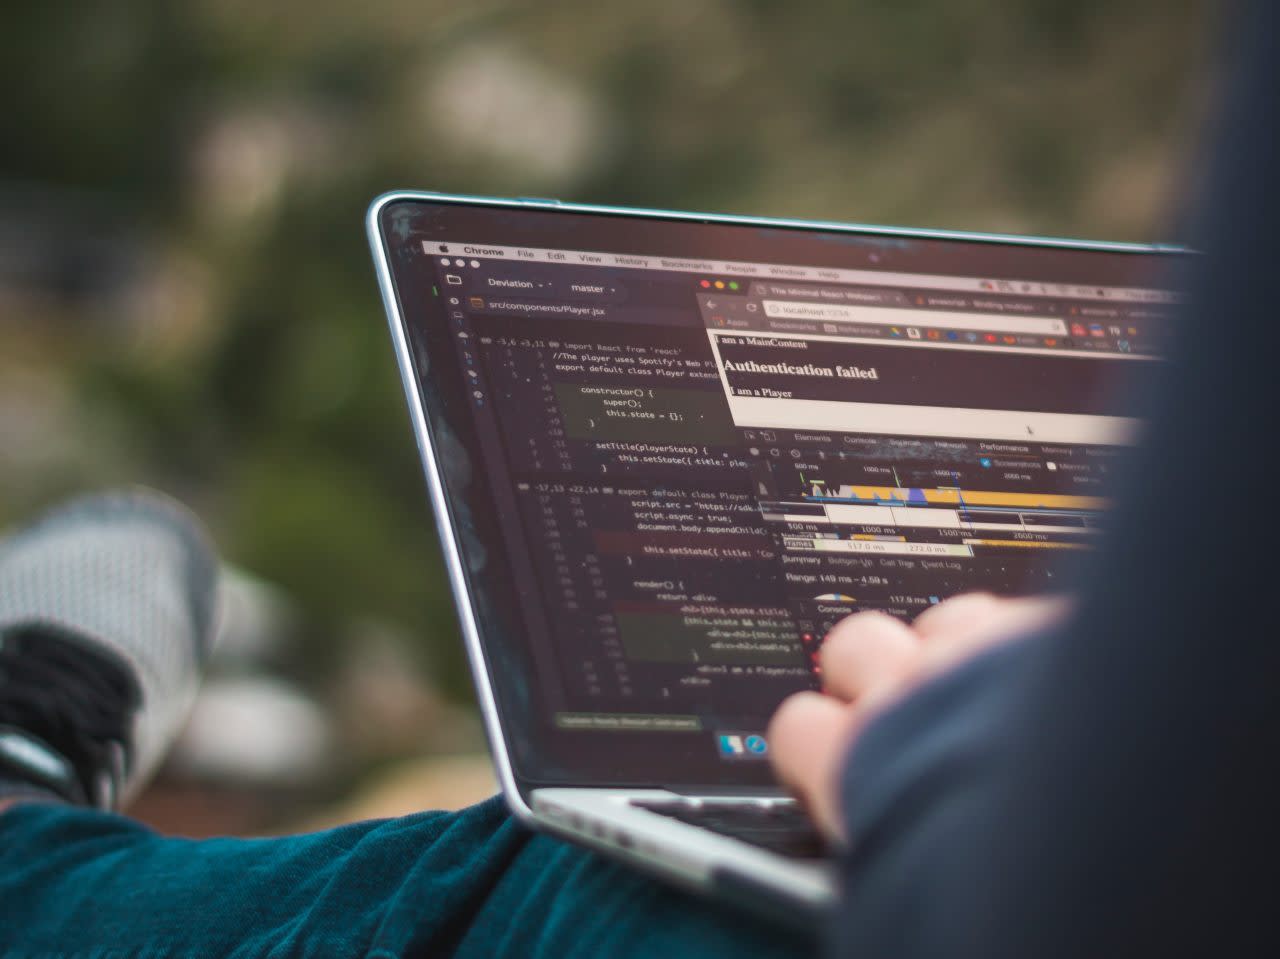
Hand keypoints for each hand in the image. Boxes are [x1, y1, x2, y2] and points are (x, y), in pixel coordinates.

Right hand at [767, 592, 1069, 841]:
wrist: (1114, 824)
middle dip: (873, 671)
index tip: (834, 753)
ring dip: (952, 649)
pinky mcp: (1041, 626)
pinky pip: (1012, 613)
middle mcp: (905, 693)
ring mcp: (973, 653)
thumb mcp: (905, 865)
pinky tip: (1041, 674)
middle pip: (851, 646)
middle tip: (905, 708)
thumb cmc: (998, 868)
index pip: (796, 726)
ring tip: (981, 688)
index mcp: (855, 764)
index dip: (815, 739)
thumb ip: (877, 819)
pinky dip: (1020, 640)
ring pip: (936, 620)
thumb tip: (871, 830)